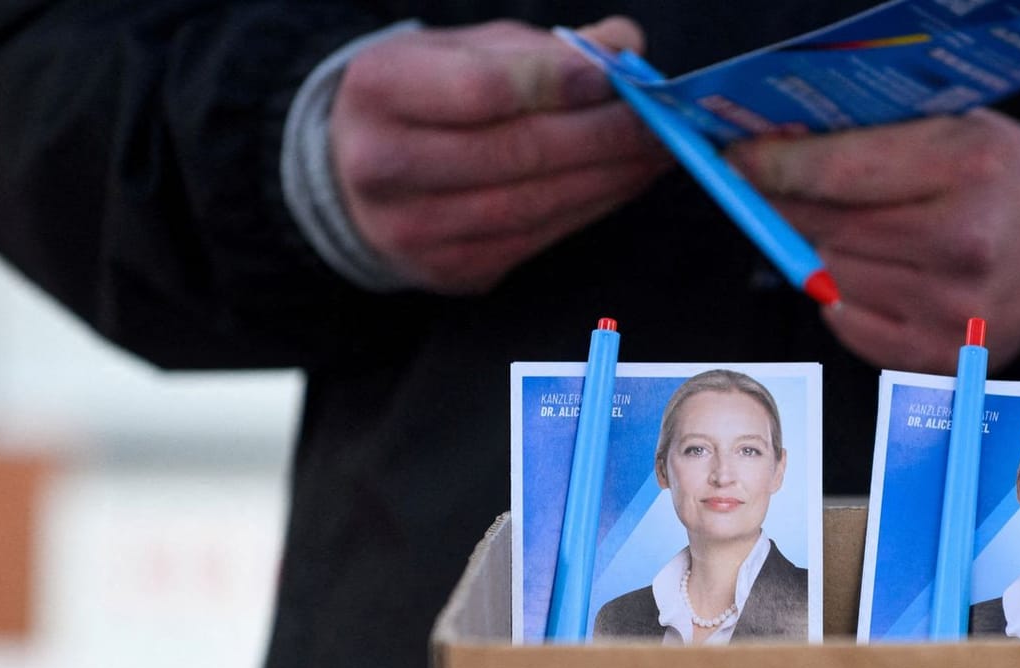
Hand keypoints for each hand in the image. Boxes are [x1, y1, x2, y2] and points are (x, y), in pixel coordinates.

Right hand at [330, 17, 669, 293]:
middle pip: (517, 152)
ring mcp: (415, 229)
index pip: (482, 90)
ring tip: (656, 151)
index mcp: (381, 90)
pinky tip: (623, 182)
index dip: (557, 85)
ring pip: (535, 204)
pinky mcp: (452, 270)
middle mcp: (385, 165)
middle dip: (604, 136)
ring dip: (610, 179)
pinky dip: (591, 209)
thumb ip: (543, 49)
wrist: (359, 175)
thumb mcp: (466, 51)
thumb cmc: (425, 100)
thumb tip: (622, 45)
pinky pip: (538, 239)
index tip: (613, 77)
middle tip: (660, 121)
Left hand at [728, 110, 1019, 372]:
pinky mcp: (941, 354)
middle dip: (794, 210)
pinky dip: (843, 299)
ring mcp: (953, 308)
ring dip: (826, 256)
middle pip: (831, 229)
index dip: (779, 169)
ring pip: (835, 278)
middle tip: (782, 195)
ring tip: (859, 236)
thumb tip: (776, 161)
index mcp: (970, 169)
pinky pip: (849, 326)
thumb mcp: (953, 131)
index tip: (742, 164)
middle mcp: (965, 244)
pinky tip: (871, 277)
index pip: (841, 173)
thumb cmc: (1005, 181)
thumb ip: (873, 143)